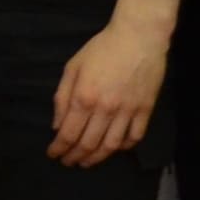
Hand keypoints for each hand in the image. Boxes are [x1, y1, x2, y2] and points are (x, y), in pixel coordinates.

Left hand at [49, 8, 168, 163]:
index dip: (59, 148)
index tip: (53, 154)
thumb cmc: (101, 49)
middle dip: (75, 156)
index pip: (68, 133)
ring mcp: (128, 111)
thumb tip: (57, 125)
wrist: (138, 37)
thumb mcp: (73, 67)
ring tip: (87, 162)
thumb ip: (62, 97)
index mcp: (84, 97)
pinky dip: (123, 147)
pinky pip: (135, 136)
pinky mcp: (146, 110)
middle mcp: (105, 109)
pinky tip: (114, 148)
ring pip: (111, 145)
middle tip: (68, 162)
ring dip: (97, 158)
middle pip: (88, 143)